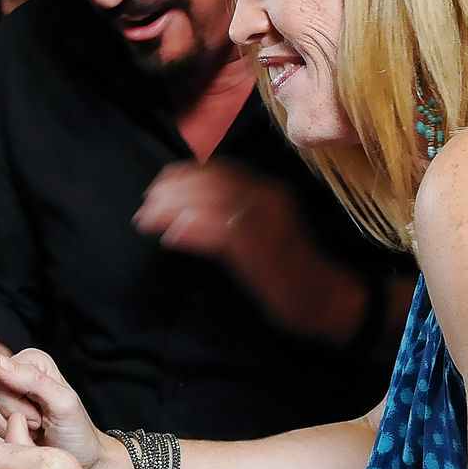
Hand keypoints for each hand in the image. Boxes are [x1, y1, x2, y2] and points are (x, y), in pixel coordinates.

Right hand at [0, 350, 131, 468]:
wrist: (82, 464)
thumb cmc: (77, 434)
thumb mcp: (64, 403)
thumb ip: (33, 379)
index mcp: (24, 364)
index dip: (13, 405)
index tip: (40, 416)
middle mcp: (5, 380)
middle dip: (9, 422)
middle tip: (36, 428)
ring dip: (3, 439)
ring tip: (29, 438)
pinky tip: (18, 448)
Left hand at [135, 160, 298, 278]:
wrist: (323, 299)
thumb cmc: (286, 269)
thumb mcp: (259, 230)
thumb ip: (231, 212)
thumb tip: (185, 207)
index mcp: (267, 190)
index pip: (219, 170)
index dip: (184, 174)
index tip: (157, 185)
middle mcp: (267, 198)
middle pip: (210, 183)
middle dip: (172, 191)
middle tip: (145, 205)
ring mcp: (265, 222)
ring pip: (210, 203)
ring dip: (173, 210)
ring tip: (148, 221)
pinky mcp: (260, 248)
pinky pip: (219, 232)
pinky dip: (190, 231)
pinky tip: (169, 238)